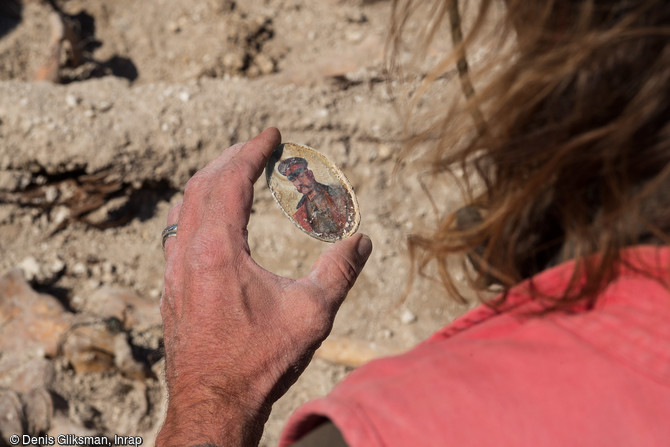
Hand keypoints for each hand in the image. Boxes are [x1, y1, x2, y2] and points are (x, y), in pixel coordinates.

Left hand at [156, 128, 372, 446]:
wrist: (213, 405)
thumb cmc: (260, 361)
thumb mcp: (311, 313)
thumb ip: (339, 271)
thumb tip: (362, 241)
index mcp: (218, 249)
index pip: (230, 180)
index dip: (252, 150)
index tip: (272, 133)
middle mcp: (187, 252)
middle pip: (202, 184)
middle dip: (231, 158)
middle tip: (257, 146)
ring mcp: (173, 271)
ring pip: (184, 206)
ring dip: (210, 181)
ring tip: (235, 172)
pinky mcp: (171, 289)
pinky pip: (177, 231)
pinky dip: (197, 209)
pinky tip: (213, 220)